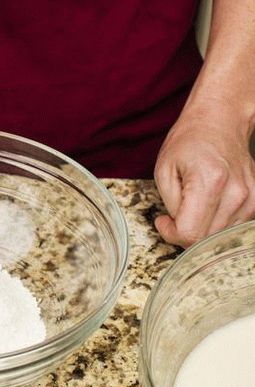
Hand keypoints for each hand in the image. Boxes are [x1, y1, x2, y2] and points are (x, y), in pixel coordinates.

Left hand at [154, 103, 254, 247]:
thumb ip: (170, 206)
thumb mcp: (164, 171)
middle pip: (206, 240)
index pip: (190, 234)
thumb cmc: (188, 142)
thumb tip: (176, 229)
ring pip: (219, 237)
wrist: (219, 123)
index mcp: (209, 182)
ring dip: (200, 228)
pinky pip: (231, 228)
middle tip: (174, 213)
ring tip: (192, 204)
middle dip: (184, 232)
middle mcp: (236, 192)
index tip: (164, 221)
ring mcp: (250, 198)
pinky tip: (207, 205)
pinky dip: (215, 223)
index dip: (171, 234)